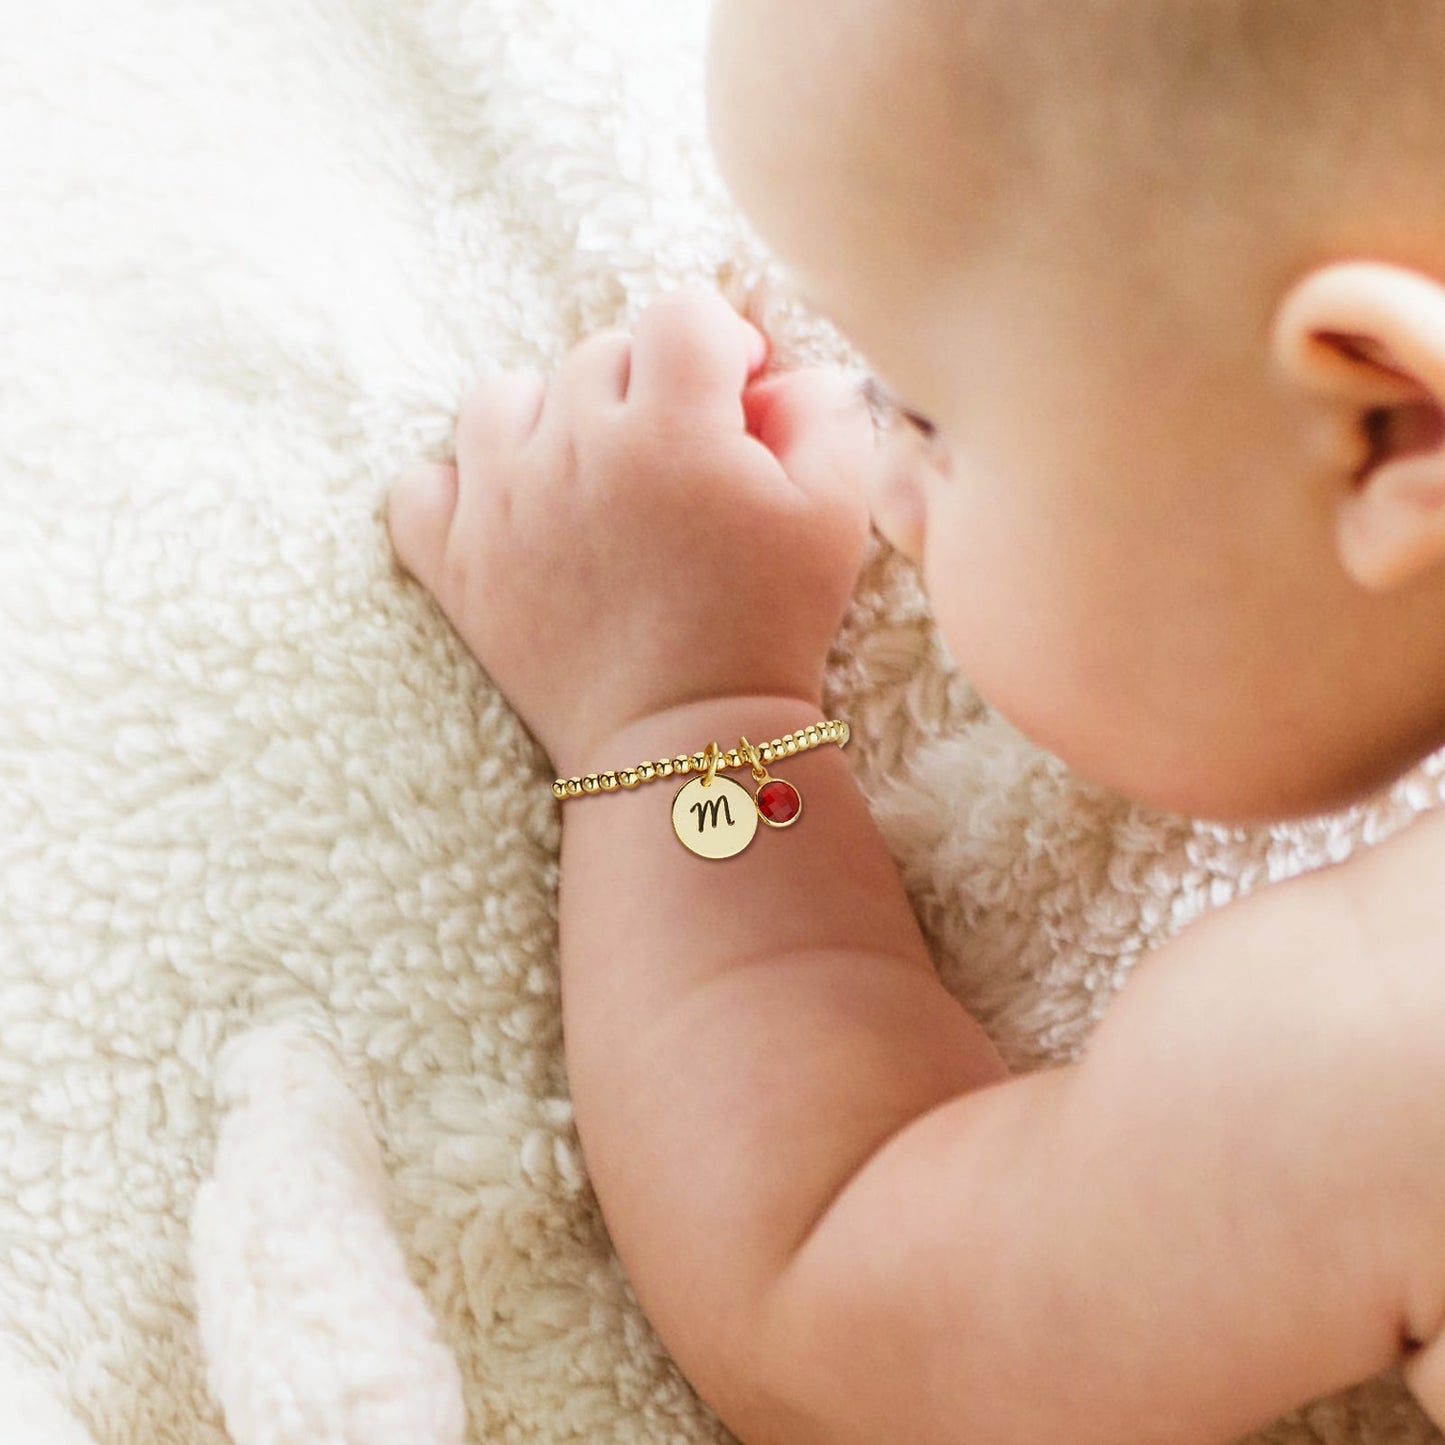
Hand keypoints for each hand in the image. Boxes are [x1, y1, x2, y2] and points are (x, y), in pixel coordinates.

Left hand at [387, 291, 874, 777]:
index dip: (719, 342)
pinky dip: (460, 487)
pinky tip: (512, 513)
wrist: (691, 747)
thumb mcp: (835, 516)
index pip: (681, 313)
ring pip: (504, 399)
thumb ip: (825, 414)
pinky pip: (422, 485)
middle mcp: (574, 450)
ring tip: (591, 475)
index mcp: (672, 427)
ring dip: (550, 418)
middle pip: (599, 354)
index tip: (734, 395)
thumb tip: (783, 373)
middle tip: (679, 462)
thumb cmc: (771, 629)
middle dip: (648, 389)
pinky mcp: (457, 565)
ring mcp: (502, 505)